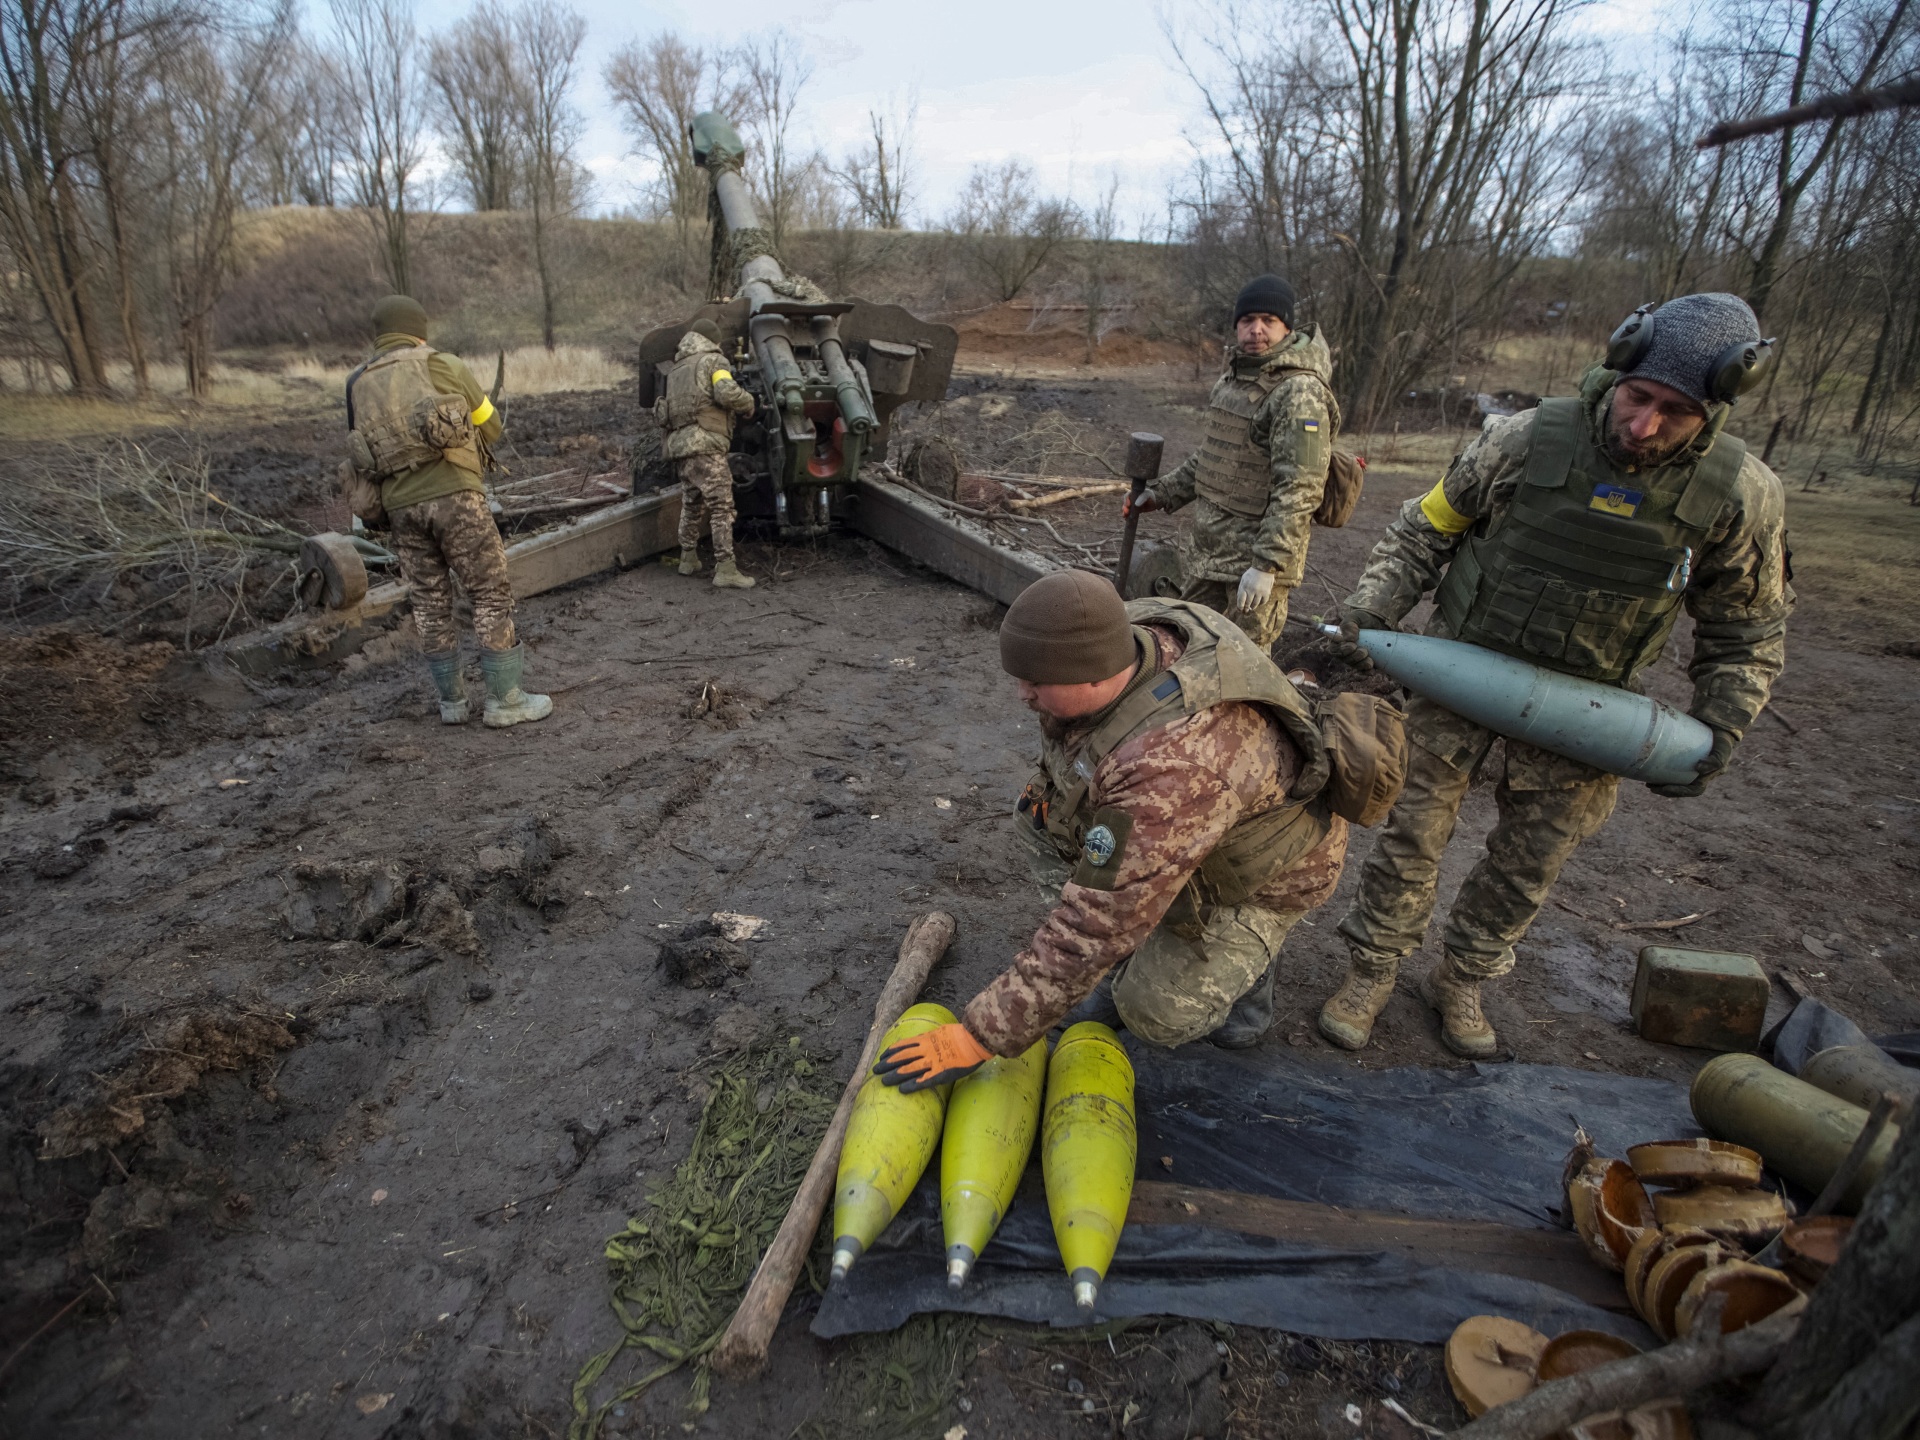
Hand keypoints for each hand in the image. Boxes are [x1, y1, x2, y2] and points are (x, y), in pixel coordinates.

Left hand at [872, 1023, 991, 1092]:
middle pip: (901, 1057)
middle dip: (887, 1064)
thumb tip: (928, 1038)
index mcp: (927, 1039)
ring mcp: (932, 1062)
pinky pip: (924, 1080)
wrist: (976, 1040)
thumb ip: (934, 1037)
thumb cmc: (964, 1035)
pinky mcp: (941, 1073)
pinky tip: (902, 1090)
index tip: (882, 1056)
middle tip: (875, 1070)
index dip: (891, 1051)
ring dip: (894, 1075)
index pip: (904, 1045)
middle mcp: (926, 1050)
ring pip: (908, 1069)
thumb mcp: (944, 1031)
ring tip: (883, 1081)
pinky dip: (912, 1085)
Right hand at [1123, 490, 1160, 518]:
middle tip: (1126, 512)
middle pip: (1125, 503)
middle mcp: (1132, 499)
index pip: (1127, 496)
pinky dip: (1127, 516)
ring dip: (1124, 512)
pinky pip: (1130, 513)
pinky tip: (1126, 518)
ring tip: (1125, 516)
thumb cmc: (1151, 496)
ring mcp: (1133, 505)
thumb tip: (1136, 504)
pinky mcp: (1135, 510)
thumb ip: (1142, 498)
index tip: (1128, 505)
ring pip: (1126, 508)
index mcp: (1134, 493)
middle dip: (1124, 507)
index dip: (1126, 500)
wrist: (1156, 502)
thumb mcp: (1147, 495)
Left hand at [1233, 566, 1275, 613]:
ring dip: (1252, 607)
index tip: (1240, 609)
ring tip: (1251, 607)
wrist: (1263, 568)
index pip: (1241, 600)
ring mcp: (1260, 592)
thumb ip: (1241, 589)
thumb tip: (1240, 600)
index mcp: (1245, 587)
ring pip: (1255, 604)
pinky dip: (1260, 604)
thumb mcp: (1243, 580)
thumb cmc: (1252, 574)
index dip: (1240, 607)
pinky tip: (1258, 603)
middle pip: (1248, 604)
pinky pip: (1263, 602)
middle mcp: (1252, 591)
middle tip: (1245, 611)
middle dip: (1246, 609)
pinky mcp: (1267, 592)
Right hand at [1324, 606, 1385, 670]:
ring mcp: (1354, 658)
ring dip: (1361, 665)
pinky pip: (1363, 670)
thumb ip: (1349, 625)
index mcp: (1337, 641)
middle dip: (1354, 658)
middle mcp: (1344, 651)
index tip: (1353, 646)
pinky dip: (1367, 671)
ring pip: (1354, 666)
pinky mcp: (1364, 662)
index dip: (1341, 650)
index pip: (1333, 650)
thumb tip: (1349, 639)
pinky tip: (1372, 670)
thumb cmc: (1363, 618)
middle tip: (1364, 651)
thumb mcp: (1355, 617)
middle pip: (1344, 659)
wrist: (1379, 622)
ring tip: (1370, 661)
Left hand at [1649, 726, 1735, 797]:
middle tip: (1649, 786)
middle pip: (1682, 787)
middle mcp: (1700, 774)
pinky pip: (1671, 768)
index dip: (1678, 792)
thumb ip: (1716, 760)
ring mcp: (1692, 767)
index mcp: (1708, 776)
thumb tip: (1698, 768)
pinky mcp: (1684, 759)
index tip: (1663, 788)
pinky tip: (1649, 768)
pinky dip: (1661, 771)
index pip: (1693, 790)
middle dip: (1665, 789)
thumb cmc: (1722, 739)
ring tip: (1647, 782)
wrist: (1719, 724)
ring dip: (1661, 783)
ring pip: (1675, 780)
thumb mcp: (1723, 749)